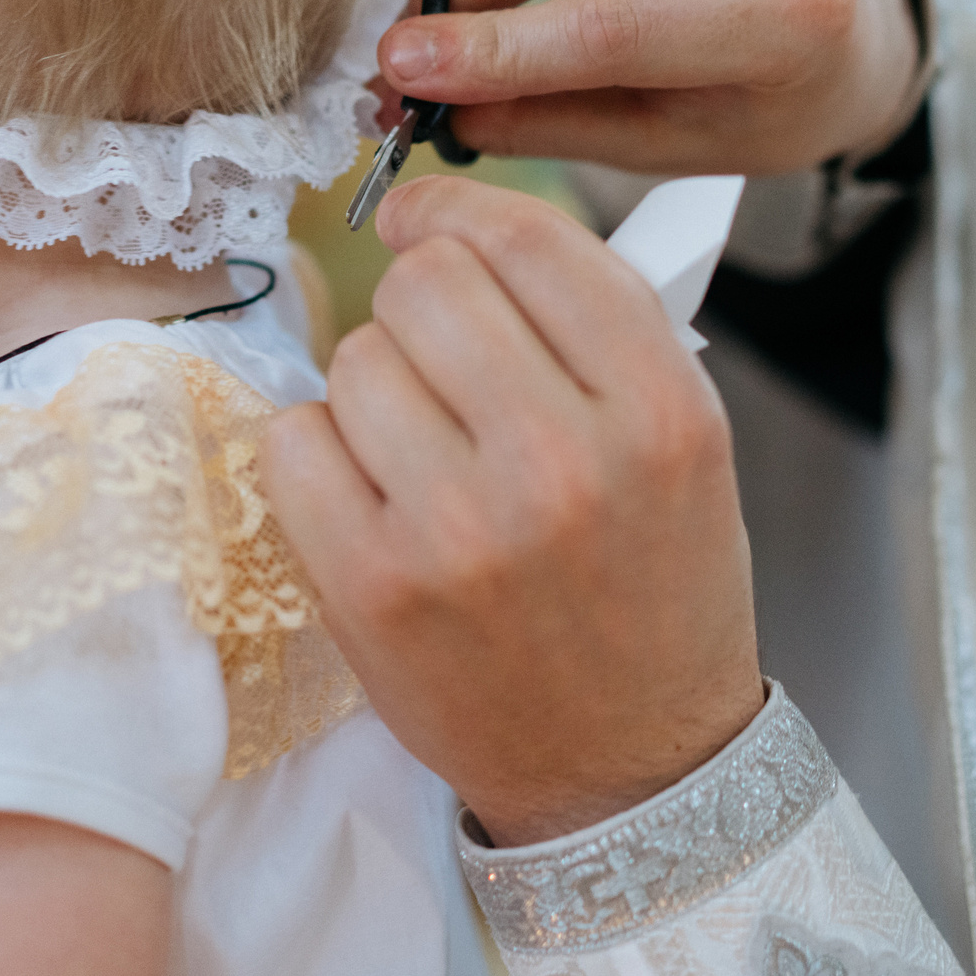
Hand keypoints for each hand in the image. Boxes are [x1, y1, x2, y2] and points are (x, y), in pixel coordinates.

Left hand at [262, 176, 764, 845]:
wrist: (625, 764)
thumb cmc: (650, 587)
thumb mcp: (682, 443)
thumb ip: (598, 326)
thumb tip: (463, 223)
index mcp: (659, 411)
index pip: (531, 241)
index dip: (458, 211)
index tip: (425, 221)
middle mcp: (564, 461)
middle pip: (428, 285)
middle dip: (418, 304)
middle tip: (438, 359)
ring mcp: (461, 529)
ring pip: (354, 358)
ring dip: (373, 387)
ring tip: (421, 451)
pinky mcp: (372, 587)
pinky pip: (293, 440)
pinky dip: (318, 455)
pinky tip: (369, 495)